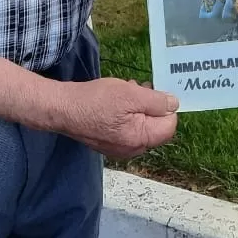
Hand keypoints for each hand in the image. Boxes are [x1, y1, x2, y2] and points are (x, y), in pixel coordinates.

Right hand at [52, 77, 178, 157]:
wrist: (63, 109)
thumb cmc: (96, 100)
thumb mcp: (131, 94)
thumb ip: (156, 101)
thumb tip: (174, 105)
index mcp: (140, 139)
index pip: (170, 125)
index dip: (166, 106)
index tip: (153, 90)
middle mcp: (132, 149)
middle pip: (156, 126)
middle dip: (151, 105)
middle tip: (138, 87)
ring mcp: (120, 148)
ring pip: (141, 125)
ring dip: (138, 106)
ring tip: (125, 91)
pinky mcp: (109, 142)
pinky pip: (128, 128)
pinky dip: (127, 113)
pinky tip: (115, 102)